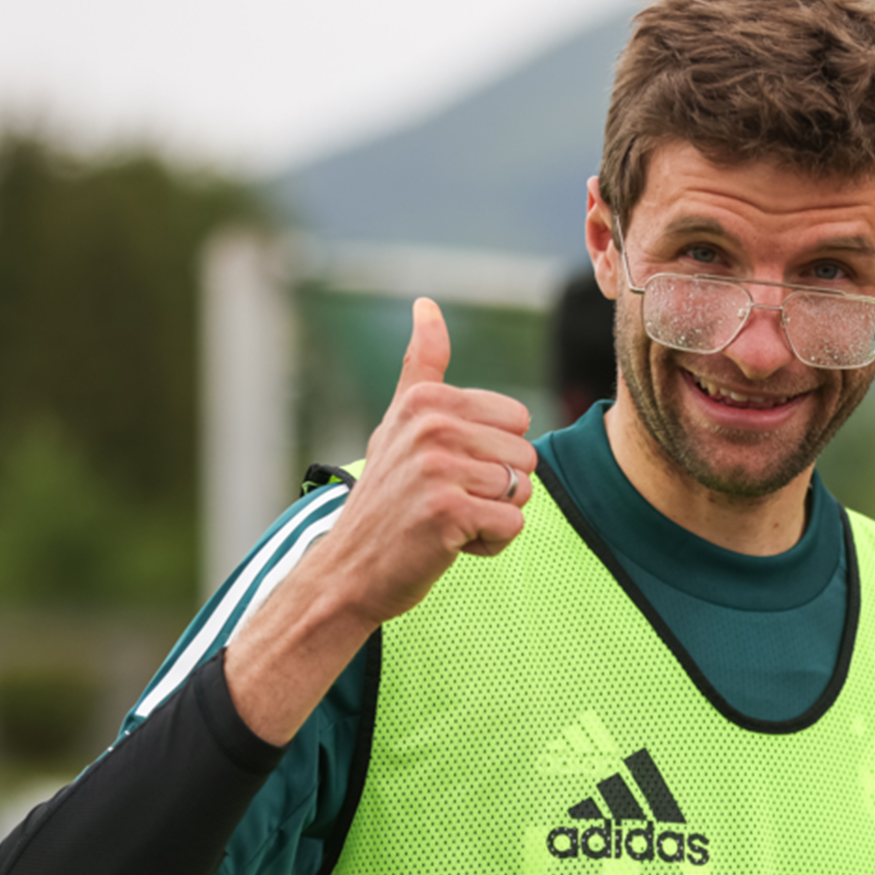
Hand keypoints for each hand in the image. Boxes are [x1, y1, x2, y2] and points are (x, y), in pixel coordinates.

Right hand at [319, 297, 537, 628]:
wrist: (347, 570)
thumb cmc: (385, 498)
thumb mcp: (398, 423)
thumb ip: (421, 366)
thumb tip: (427, 303)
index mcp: (427, 401)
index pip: (518, 420)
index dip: (493, 455)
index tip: (447, 471)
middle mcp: (431, 426)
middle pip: (526, 456)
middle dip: (499, 488)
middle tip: (447, 501)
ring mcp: (437, 468)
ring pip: (522, 491)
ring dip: (493, 517)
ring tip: (446, 522)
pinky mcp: (447, 511)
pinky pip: (512, 524)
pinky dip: (490, 543)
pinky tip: (449, 544)